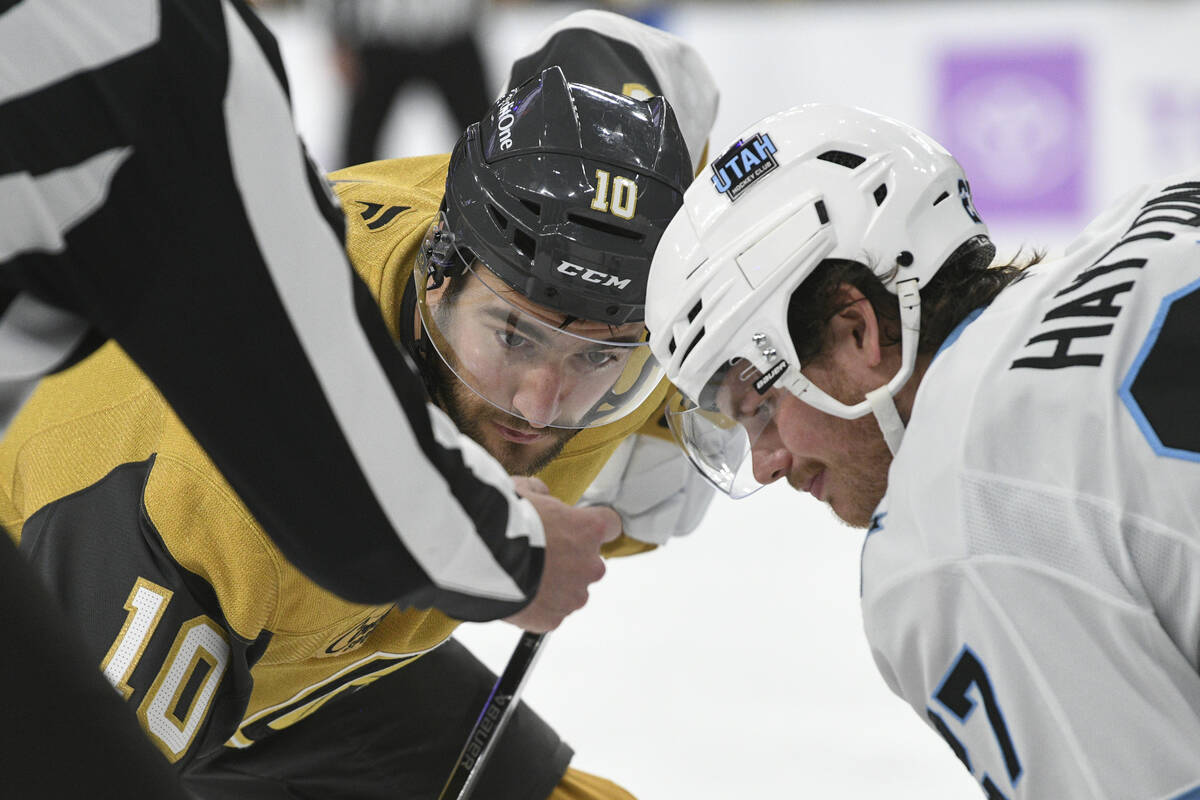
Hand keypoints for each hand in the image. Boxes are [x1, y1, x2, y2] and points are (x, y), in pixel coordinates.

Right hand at [504, 477, 619, 632]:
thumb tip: (541, 494)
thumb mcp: (521, 491)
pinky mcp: (553, 618)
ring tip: (524, 576)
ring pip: (571, 591)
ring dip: (555, 585)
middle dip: (570, 560)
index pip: (610, 525)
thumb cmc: (503, 523)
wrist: (481, 560)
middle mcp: (589, 565)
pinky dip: (537, 606)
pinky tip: (517, 593)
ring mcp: (573, 595)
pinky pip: (550, 612)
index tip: (580, 527)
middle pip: (590, 563)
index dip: (592, 526)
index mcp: (588, 529)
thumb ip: (539, 492)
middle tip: (540, 553)